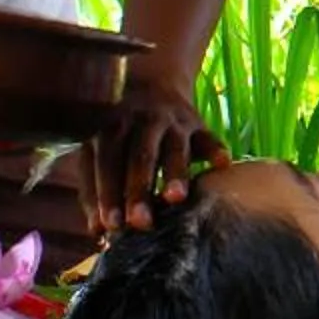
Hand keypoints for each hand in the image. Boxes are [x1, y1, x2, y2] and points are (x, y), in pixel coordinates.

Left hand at [85, 70, 227, 234]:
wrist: (152, 84)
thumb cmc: (120, 135)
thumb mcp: (100, 152)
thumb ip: (95, 190)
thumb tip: (97, 234)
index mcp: (110, 128)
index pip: (107, 163)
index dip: (107, 193)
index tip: (110, 226)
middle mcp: (141, 121)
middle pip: (140, 157)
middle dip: (139, 189)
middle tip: (141, 223)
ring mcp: (172, 121)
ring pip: (174, 148)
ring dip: (175, 172)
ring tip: (176, 198)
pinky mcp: (198, 124)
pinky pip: (208, 137)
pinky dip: (216, 149)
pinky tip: (223, 164)